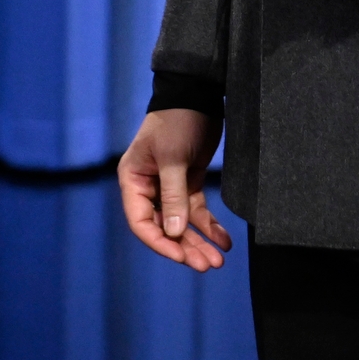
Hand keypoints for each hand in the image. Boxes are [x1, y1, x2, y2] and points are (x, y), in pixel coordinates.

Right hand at [118, 108, 231, 269]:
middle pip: (164, 227)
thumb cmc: (177, 121)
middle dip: (186, 247)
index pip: (141, 221)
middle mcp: (148, 187)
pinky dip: (210, 227)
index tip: (182, 256)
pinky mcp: (190, 182)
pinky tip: (225, 241)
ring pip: (182, 224)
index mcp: (133, 179)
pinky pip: (197, 212)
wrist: (198, 94)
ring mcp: (170, 186)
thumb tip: (173, 233)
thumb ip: (173, 196)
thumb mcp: (173, 158)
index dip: (160, 243)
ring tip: (218, 260)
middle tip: (207, 265)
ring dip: (199, 242)